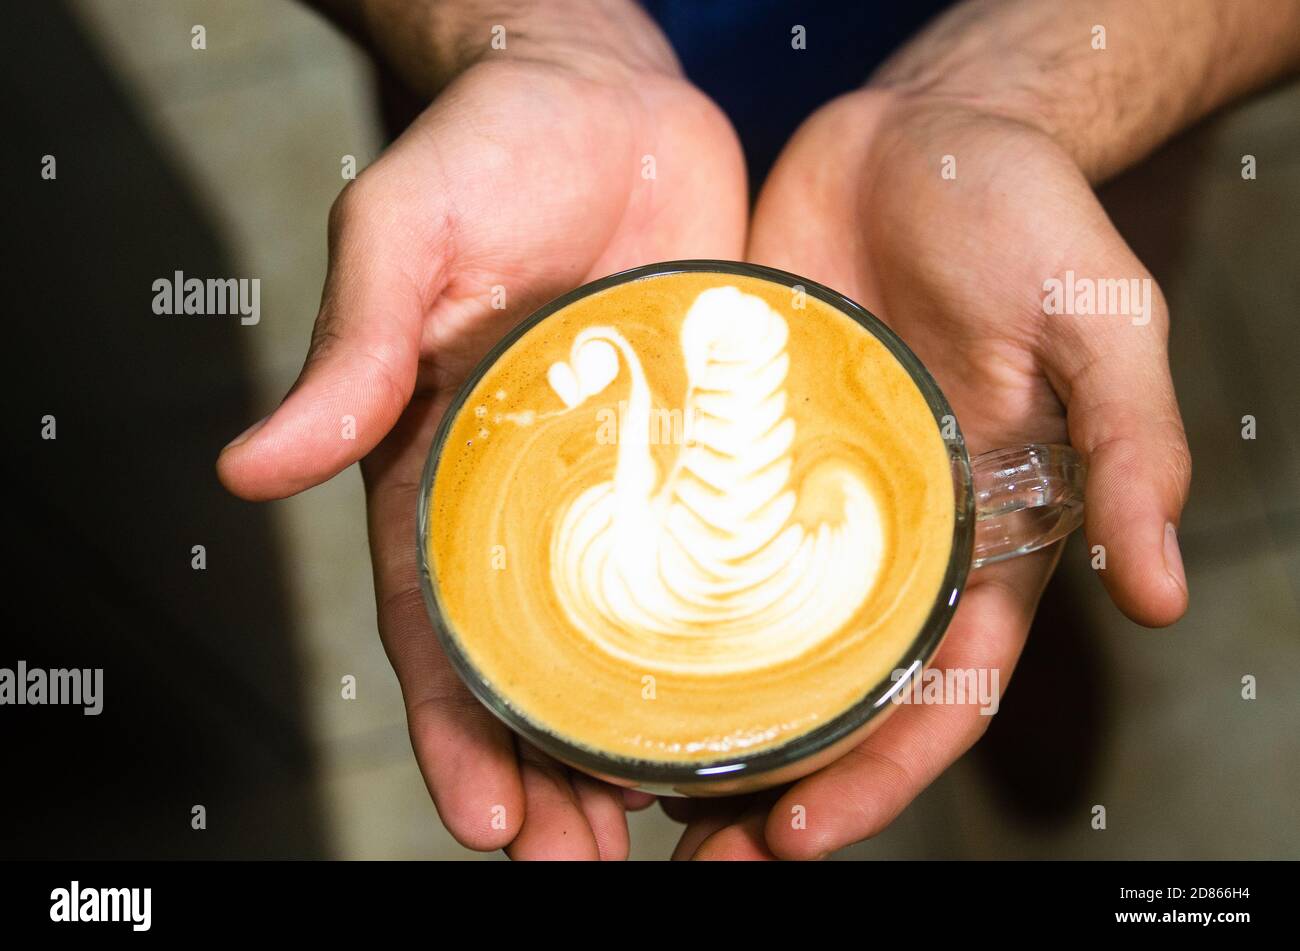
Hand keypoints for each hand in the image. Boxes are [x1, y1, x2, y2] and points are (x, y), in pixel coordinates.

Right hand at [217, 4, 745, 858]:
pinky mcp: (707, 443)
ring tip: (676, 827)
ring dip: (641, 735)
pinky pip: (721, 554)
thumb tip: (253, 465)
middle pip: (536, 662)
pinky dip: (735, 636)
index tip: (486, 820)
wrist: (607, 97)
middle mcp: (535, 494)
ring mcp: (628, 477)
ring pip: (632, 635)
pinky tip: (766, 698)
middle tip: (585, 863)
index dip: (454, 729)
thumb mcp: (407, 236)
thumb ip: (354, 350)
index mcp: (443, 468)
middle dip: (549, 771)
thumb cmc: (489, 153)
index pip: (439, 627)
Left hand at [665, 89, 1190, 858]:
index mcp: (983, 536)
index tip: (799, 837)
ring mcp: (802, 496)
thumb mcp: (1098, 320)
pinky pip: (691, 537)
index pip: (937, 689)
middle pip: (831, 690)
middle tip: (688, 850)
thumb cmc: (1023, 219)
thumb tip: (1163, 593)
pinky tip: (592, 644)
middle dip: (771, 781)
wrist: (917, 135)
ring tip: (620, 781)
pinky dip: (654, 603)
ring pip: (750, 636)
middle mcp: (887, 537)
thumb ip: (1131, 446)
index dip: (878, 774)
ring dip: (700, 715)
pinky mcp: (735, 442)